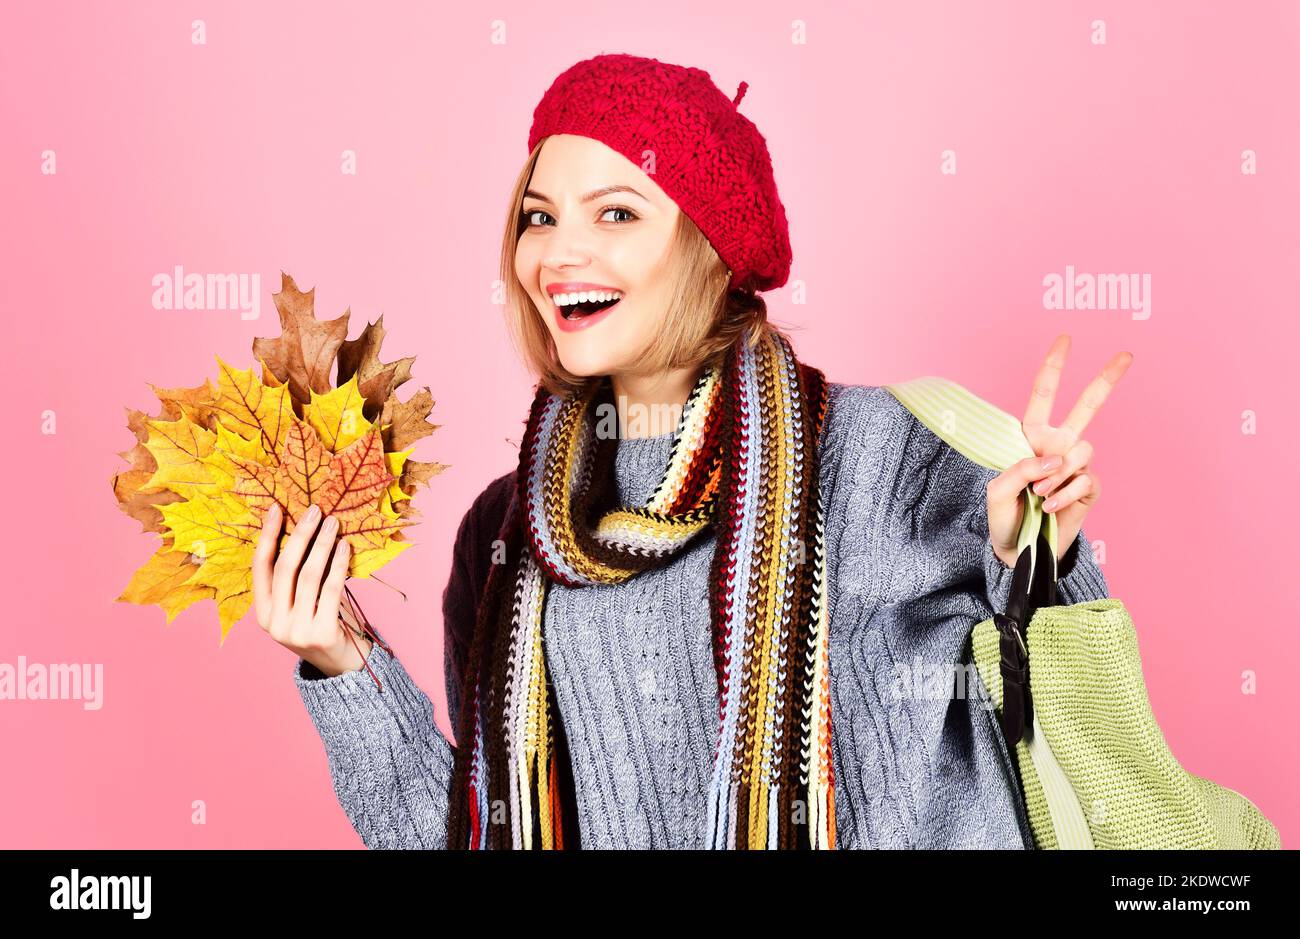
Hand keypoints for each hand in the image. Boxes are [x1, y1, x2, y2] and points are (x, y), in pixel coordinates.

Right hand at [251, 501, 371, 676]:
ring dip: (322, 545)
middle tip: (314, 511)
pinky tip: (345, 547)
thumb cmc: (323, 622)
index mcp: (263, 613)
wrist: (342, 664)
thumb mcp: (302, 602)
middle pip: (285, 568)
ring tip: (334, 523)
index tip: (276, 509)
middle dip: (299, 535)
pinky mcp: (322, 634)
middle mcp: (274, 623)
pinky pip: (331, 589)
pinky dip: (339, 564)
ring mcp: (296, 631)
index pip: (260, 568)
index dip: (267, 536)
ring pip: (309, 576)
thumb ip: (298, 576)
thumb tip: (306, 527)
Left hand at [987, 333, 1131, 568]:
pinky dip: (1065, 494)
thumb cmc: (1003, 515)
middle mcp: (1057, 445)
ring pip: (1082, 450)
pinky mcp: (1089, 489)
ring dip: (1058, 474)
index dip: (1054, 367)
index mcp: (1031, 437)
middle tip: (1127, 355)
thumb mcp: (997, 490)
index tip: (1065, 338)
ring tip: (1039, 494)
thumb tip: (1056, 459)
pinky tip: (1048, 507)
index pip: (1043, 396)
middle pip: (1087, 407)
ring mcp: (1075, 466)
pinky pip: (1085, 480)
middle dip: (1106, 380)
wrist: (1018, 549)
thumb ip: (1020, 468)